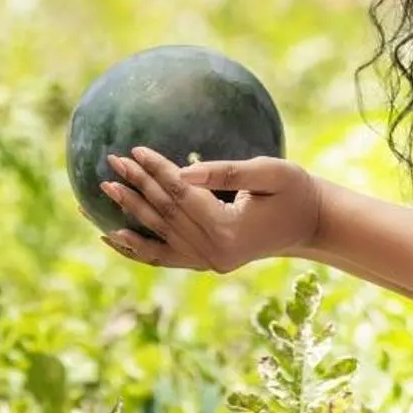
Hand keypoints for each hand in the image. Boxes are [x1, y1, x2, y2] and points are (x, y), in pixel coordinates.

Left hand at [97, 148, 322, 273]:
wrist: (312, 225)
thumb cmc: (296, 192)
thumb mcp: (271, 172)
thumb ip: (226, 172)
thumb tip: (180, 173)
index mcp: (227, 230)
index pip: (181, 194)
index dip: (156, 170)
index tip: (133, 149)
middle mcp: (213, 253)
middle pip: (165, 214)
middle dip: (136, 186)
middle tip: (109, 163)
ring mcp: (208, 262)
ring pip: (158, 237)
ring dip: (128, 214)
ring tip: (100, 193)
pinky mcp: (205, 263)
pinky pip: (163, 258)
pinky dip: (137, 248)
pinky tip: (112, 236)